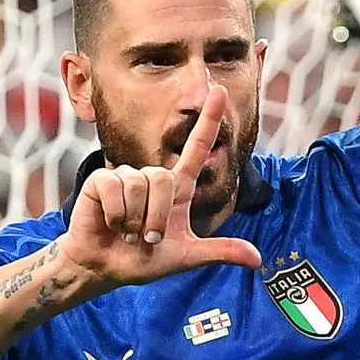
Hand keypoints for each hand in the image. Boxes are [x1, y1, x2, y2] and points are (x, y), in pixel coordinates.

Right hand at [61, 86, 261, 290]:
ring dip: (136, 219)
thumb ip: (220, 252)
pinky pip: (116, 188)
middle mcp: (153, 176)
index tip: (219, 90)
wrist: (104, 268)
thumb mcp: (186, 256)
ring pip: (141, 184)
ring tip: (128, 233)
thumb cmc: (143, 260)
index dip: (209, 119)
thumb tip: (257, 260)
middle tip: (147, 238)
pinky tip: (111, 223)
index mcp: (178, 187)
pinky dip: (116, 214)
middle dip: (156, 217)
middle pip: (165, 178)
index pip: (198, 147)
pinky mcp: (101, 181)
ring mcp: (127, 176)